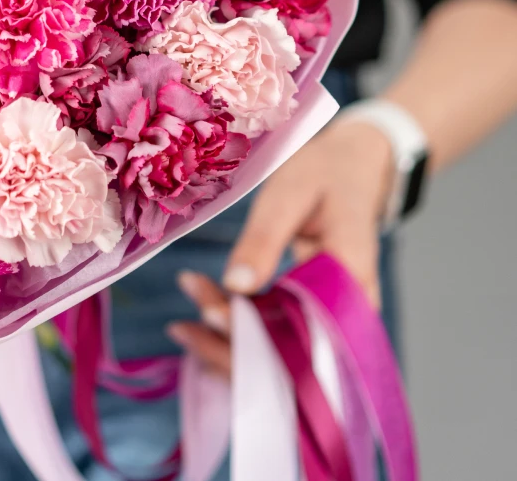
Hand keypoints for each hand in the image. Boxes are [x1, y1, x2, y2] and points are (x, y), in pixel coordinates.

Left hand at [166, 117, 394, 376]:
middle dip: (231, 350)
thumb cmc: (323, 176)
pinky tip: (202, 329)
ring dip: (228, 350)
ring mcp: (334, 325)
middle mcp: (350, 319)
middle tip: (179, 326)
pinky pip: (278, 347)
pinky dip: (239, 342)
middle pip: (290, 364)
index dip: (255, 340)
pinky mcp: (315, 321)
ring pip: (280, 362)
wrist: (351, 168)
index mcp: (353, 286)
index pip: (304, 338)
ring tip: (179, 328)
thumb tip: (235, 286)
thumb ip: (264, 239)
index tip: (210, 313)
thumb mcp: (289, 195)